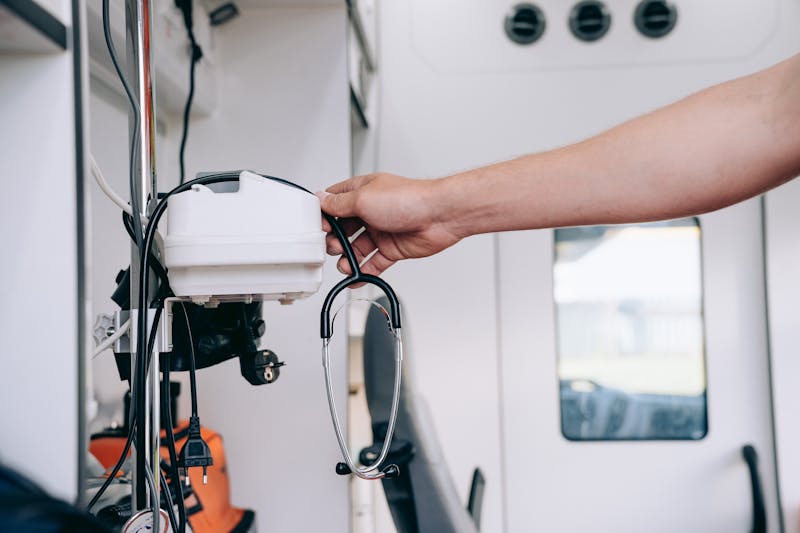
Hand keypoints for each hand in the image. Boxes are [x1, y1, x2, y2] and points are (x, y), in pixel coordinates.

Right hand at [318, 173, 460, 275]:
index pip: (334, 202)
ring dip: (348, 258)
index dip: (324, 215)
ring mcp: (381, 230)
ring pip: (357, 248)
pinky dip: (363, 271)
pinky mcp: (392, 248)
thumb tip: (321, 200)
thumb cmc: (408, 199)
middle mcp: (370, 210)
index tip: (319, 227)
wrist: (439, 216)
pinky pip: (373, 263)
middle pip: (343, 228)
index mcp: (362, 192)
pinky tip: (356, 277)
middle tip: (334, 248)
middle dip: (334, 240)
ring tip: (346, 265)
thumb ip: (339, 203)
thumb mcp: (363, 198)